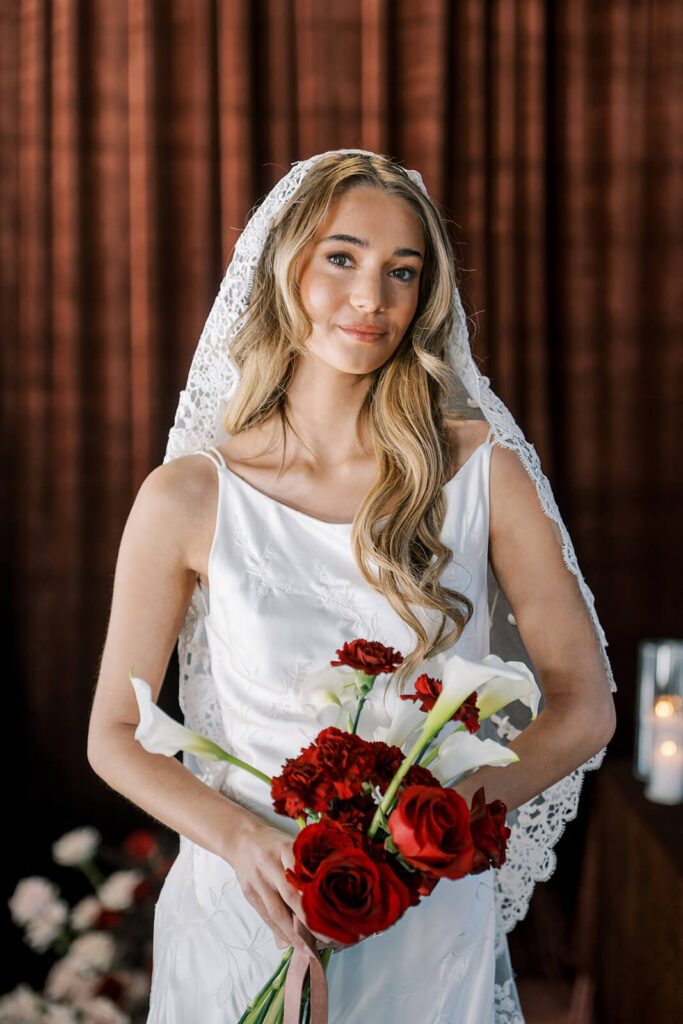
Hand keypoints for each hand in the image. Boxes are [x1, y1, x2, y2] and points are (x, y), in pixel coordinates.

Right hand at [228, 815, 347, 953]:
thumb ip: (308, 867)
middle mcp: (271, 865)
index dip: (319, 898)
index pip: (305, 876)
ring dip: (294, 935)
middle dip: (309, 922)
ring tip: (310, 950)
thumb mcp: (293, 846)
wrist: (241, 839)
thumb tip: (326, 895)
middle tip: (327, 940)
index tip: (334, 916)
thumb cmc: (275, 844)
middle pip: (291, 897)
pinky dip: (279, 932)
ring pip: (276, 912)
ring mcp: (258, 881)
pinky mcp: (249, 894)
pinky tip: (291, 943)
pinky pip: (265, 917)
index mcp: (286, 849)